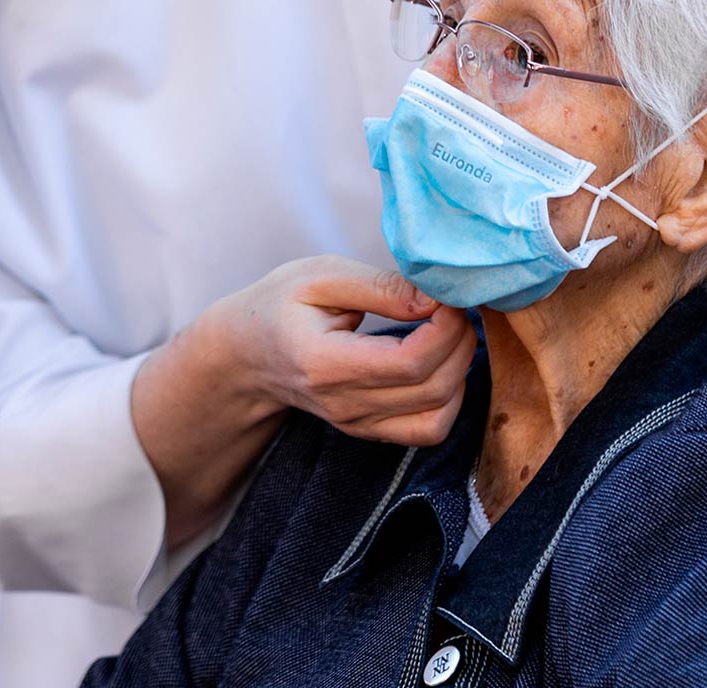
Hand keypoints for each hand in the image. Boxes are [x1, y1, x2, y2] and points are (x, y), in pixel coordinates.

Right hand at [213, 254, 475, 446]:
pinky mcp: (368, 431)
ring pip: (438, 416)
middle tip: (455, 306)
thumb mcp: (321, 276)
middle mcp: (342, 404)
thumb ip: (381, 286)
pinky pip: (427, 431)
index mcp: (325, 363)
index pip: (409, 362)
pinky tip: (442, 362)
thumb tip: (436, 299)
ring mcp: (356, 424)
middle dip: (459, 343)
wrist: (246, 353)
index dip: (445, 328)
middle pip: (433, 389)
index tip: (446, 295)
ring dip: (460, 371)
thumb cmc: (280, 305)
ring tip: (450, 332)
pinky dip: (450, 399)